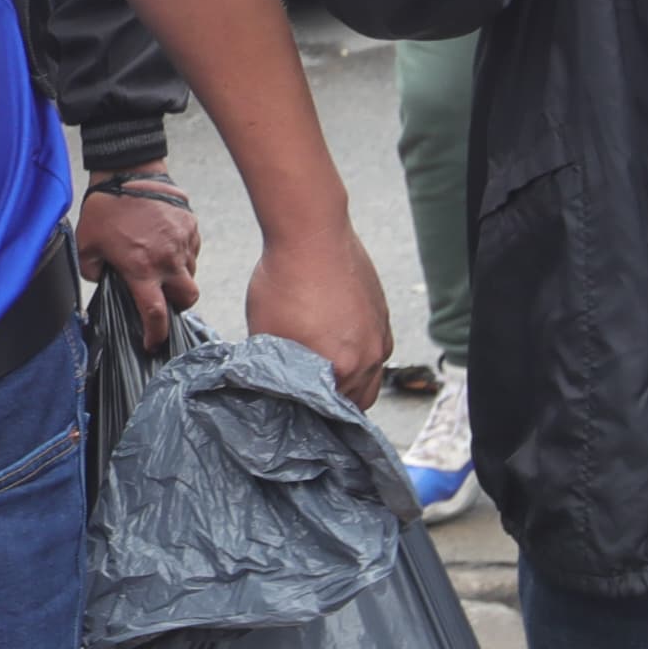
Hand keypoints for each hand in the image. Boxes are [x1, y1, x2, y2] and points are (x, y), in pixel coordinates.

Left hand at [73, 174, 203, 352]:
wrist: (128, 171)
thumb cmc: (104, 208)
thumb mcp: (87, 245)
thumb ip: (92, 271)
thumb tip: (101, 280)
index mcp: (141, 269)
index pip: (156, 314)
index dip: (156, 334)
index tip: (152, 343)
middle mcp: (167, 260)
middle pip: (188, 298)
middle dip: (179, 306)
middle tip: (165, 300)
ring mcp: (184, 243)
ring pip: (191, 273)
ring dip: (180, 277)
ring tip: (160, 266)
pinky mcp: (191, 226)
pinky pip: (193, 250)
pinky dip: (183, 254)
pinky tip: (165, 244)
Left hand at [244, 222, 392, 404]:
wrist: (311, 233)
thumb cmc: (284, 279)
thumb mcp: (264, 332)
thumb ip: (272, 370)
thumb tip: (271, 388)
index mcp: (341, 368)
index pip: (331, 413)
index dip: (313, 415)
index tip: (296, 410)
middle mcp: (369, 357)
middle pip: (358, 402)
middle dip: (335, 405)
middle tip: (309, 397)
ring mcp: (380, 335)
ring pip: (371, 378)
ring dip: (350, 381)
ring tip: (322, 370)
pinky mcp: (383, 315)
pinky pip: (376, 351)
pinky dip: (360, 356)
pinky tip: (336, 343)